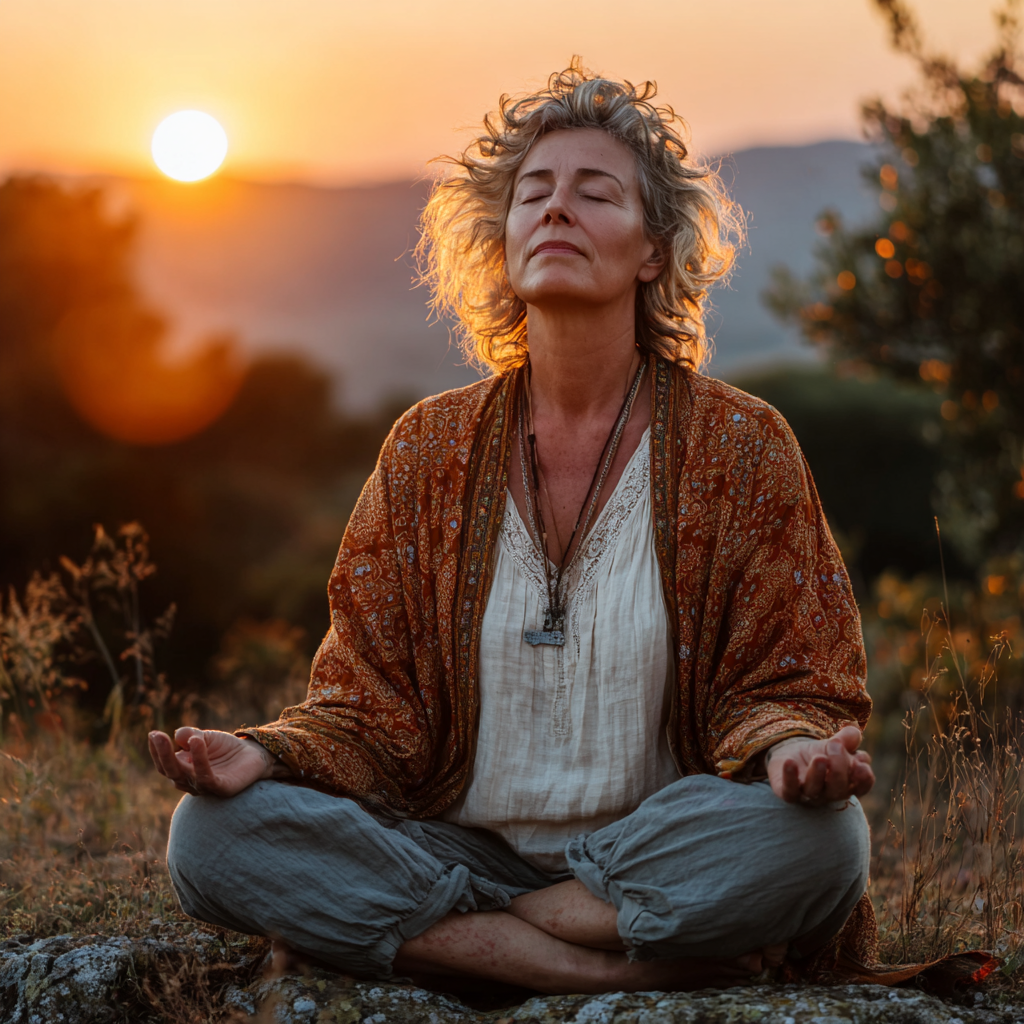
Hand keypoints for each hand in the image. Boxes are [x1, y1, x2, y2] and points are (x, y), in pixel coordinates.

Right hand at [148, 727, 276, 797]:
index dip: (157, 751)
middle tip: (157, 736)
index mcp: (182, 770)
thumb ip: (191, 735)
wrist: (253, 755)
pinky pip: (206, 777)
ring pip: (186, 775)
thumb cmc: (225, 748)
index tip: (153, 734)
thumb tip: (177, 735)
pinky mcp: (221, 789)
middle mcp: (189, 782)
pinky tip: (197, 743)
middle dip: (162, 753)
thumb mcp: (205, 737)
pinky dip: (200, 760)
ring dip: (180, 757)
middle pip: (170, 771)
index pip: (164, 764)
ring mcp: (204, 788)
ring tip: (182, 737)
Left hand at [766, 725, 872, 806]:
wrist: (791, 757)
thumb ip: (847, 739)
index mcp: (847, 784)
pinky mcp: (788, 793)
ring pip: (814, 789)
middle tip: (835, 745)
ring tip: (819, 757)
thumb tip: (854, 732)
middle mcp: (829, 793)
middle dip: (839, 767)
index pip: (862, 786)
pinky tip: (789, 762)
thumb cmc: (820, 754)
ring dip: (817, 773)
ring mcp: (808, 795)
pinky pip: (789, 790)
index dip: (864, 778)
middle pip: (838, 788)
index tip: (861, 764)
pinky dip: (789, 777)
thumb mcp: (835, 744)